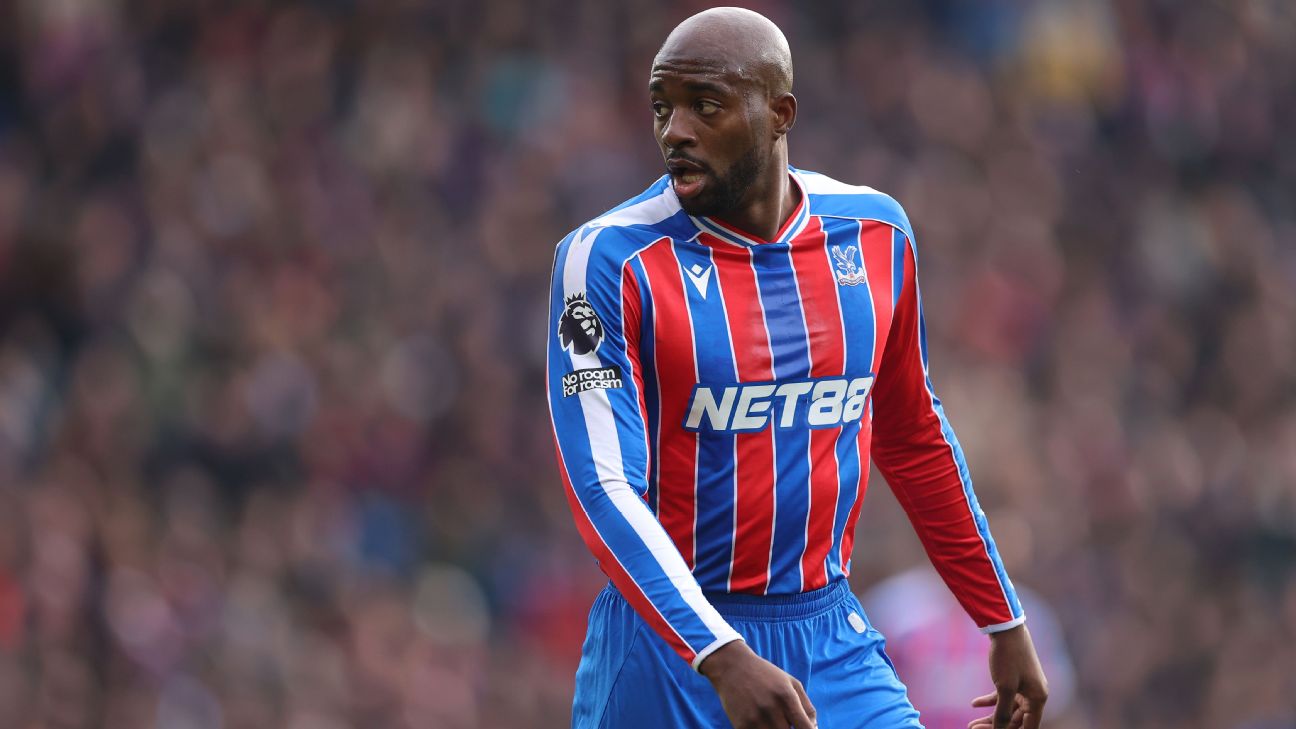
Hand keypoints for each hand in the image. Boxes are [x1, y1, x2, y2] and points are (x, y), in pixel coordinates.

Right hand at [698, 641, 816, 727]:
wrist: (732, 667)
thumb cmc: (766, 675)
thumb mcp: (791, 683)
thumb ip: (807, 706)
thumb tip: (814, 728)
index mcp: (786, 696)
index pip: (806, 728)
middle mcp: (771, 708)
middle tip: (786, 722)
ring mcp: (755, 719)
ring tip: (775, 722)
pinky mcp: (741, 726)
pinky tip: (762, 723)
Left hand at [969, 624, 1047, 728]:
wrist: (1006, 629)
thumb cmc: (1009, 657)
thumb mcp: (1004, 687)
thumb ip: (1002, 712)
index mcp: (1038, 698)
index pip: (1028, 726)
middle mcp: (1034, 694)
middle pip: (1015, 719)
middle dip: (995, 726)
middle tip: (973, 728)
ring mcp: (1024, 686)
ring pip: (1007, 708)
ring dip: (990, 716)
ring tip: (971, 724)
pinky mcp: (1014, 678)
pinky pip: (1002, 695)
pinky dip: (989, 700)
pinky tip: (974, 704)